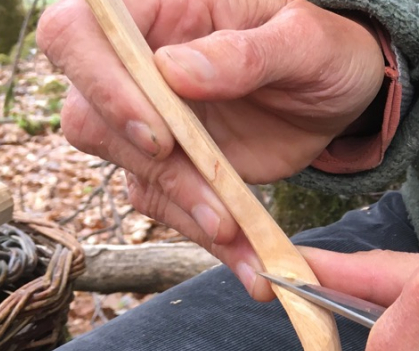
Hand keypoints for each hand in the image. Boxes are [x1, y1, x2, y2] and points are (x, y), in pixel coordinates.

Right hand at [38, 0, 384, 299]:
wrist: (341, 93)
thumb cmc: (322, 47)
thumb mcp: (305, 40)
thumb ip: (247, 51)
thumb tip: (176, 71)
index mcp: (156, 11)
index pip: (76, 34)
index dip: (99, 84)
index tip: (158, 134)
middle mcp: (137, 67)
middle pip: (88, 117)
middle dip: (149, 164)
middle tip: (212, 198)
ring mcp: (151, 122)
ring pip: (130, 172)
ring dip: (184, 209)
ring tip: (239, 233)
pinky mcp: (174, 170)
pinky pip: (169, 208)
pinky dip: (207, 238)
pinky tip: (249, 258)